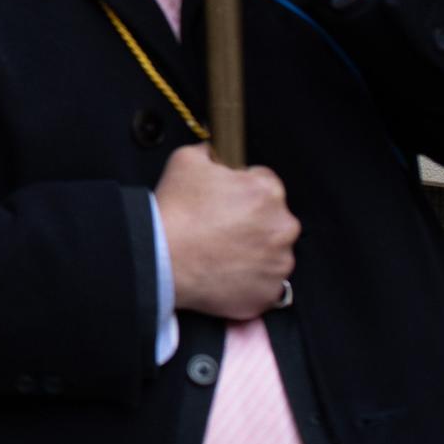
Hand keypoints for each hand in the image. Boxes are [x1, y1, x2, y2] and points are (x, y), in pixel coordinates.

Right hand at [155, 143, 298, 320]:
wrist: (161, 258)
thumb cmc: (174, 211)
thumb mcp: (186, 160)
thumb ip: (211, 151)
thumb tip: (217, 151)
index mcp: (267, 191)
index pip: (265, 182)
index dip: (242, 189)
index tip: (226, 201)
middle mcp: (283, 226)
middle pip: (274, 218)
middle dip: (252, 221)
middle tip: (220, 228)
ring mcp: (278, 262)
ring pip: (272, 251)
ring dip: (254, 251)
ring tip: (221, 252)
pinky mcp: (269, 292)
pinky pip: (265, 283)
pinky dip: (249, 279)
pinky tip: (224, 272)